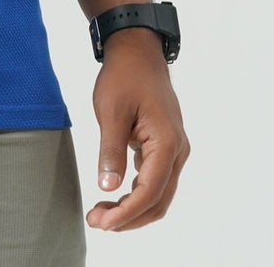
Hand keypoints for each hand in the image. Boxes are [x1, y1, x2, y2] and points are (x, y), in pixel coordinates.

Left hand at [86, 28, 189, 231]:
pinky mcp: (164, 146)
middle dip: (129, 218)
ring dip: (132, 209)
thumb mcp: (112, 111)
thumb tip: (107, 188)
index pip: (150, 192)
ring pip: (158, 193)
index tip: (102, 223)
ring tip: (101, 214)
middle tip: (96, 222)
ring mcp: (173, 149)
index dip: (126, 213)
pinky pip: (155, 180)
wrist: (137, 50)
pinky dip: (136, 194)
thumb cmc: (125, 76)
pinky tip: (114, 197)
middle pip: (158, 200)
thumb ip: (111, 150)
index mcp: (167, 143)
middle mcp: (177, 151)